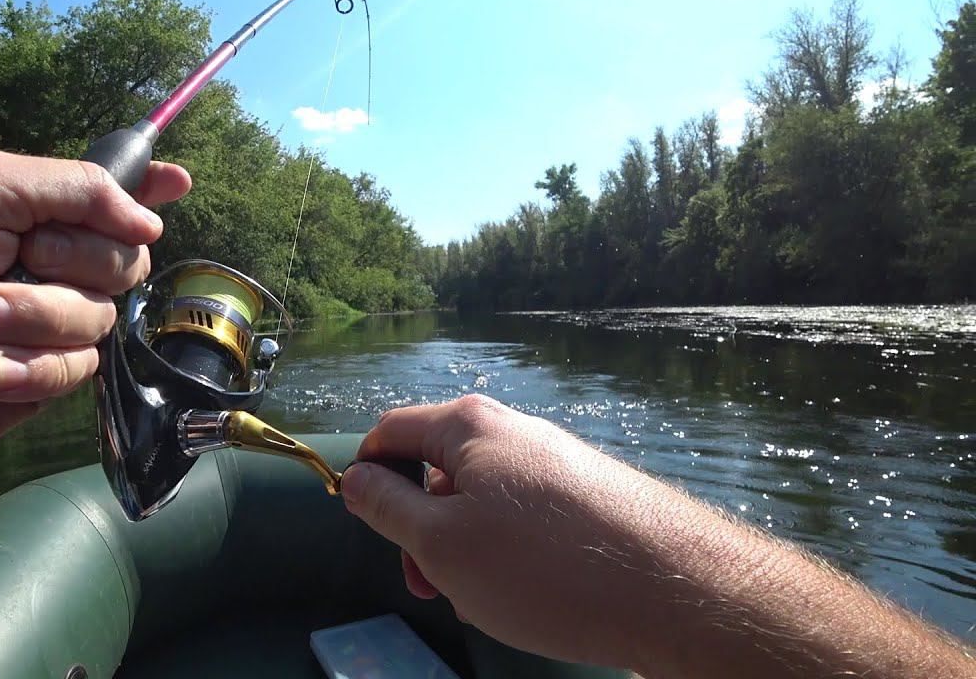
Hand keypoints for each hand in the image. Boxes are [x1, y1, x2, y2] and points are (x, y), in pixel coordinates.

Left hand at [0, 146, 190, 535]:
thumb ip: (67, 186)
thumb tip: (150, 217)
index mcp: (28, 205)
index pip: (106, 189)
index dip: (147, 187)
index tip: (179, 182)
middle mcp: (45, 262)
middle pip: (123, 259)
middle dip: (70, 264)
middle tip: (14, 261)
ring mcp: (43, 323)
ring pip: (100, 321)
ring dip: (33, 320)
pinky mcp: (37, 379)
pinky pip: (75, 372)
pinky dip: (29, 369)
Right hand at [341, 395, 974, 678]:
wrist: (675, 590)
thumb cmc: (542, 567)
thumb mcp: (439, 544)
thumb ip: (385, 506)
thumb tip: (353, 477)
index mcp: (469, 427)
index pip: (389, 431)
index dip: (365, 477)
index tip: (371, 529)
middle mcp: (513, 431)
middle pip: (436, 469)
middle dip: (420, 528)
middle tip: (428, 586)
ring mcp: (556, 462)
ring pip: (481, 501)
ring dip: (463, 549)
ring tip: (482, 600)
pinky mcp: (589, 495)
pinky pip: (524, 518)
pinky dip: (507, 554)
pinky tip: (528, 596)